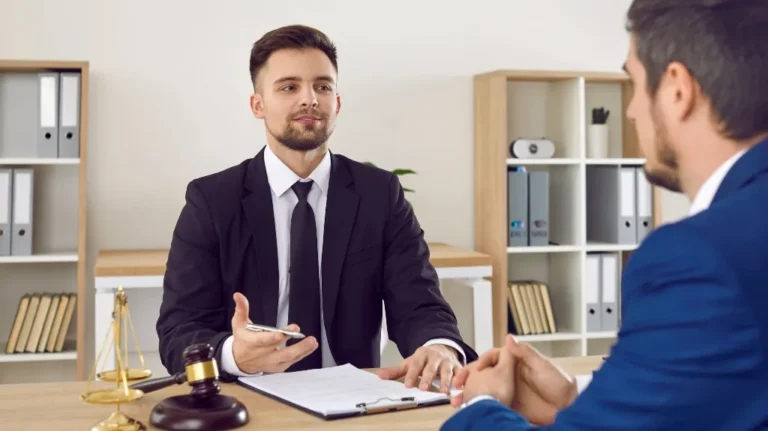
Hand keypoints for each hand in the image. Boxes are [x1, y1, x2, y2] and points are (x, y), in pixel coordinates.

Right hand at [230, 292, 317, 373]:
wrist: (240, 361)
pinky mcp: (278, 367)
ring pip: (288, 358)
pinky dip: (302, 355)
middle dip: (294, 344)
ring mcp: (271, 362)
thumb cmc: (242, 340)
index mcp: (252, 343)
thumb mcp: (239, 324)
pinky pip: (292, 362)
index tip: (282, 333)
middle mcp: (263, 355)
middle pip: (280, 351)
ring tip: (313, 342)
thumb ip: (241, 309)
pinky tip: (310, 347)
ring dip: (302, 350)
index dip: (273, 338)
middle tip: (304, 335)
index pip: (263, 341)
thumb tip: (238, 295)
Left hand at [377, 344, 461, 393]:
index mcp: (421, 354)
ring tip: (444, 392)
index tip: (408, 385)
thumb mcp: (410, 362)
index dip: (412, 375)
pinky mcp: (457, 366)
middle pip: (431, 368)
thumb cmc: (423, 359)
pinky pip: (460, 373)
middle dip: (428, 378)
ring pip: (447, 371)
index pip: (416, 365)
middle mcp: (435, 357)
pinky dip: (460, 380)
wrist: (441, 347)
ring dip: (446, 381)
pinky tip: (458, 388)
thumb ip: (396, 371)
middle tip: (424, 388)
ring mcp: (447, 361)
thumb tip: (379, 376)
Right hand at [452, 335, 577, 424]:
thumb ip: (525, 352)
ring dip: (469, 394)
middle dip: (467, 378)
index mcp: (515, 362)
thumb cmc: (559, 382)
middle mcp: (509, 374)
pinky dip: (479, 406)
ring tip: (457, 401)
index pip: (492, 357)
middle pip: (482, 373)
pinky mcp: (509, 404)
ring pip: (483, 389)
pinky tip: (470, 410)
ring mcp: (508, 389)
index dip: (481, 362)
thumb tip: (509, 337)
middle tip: (457, 385)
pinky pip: (491, 403)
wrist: (568, 406)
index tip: (475, 370)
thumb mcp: (542, 365)